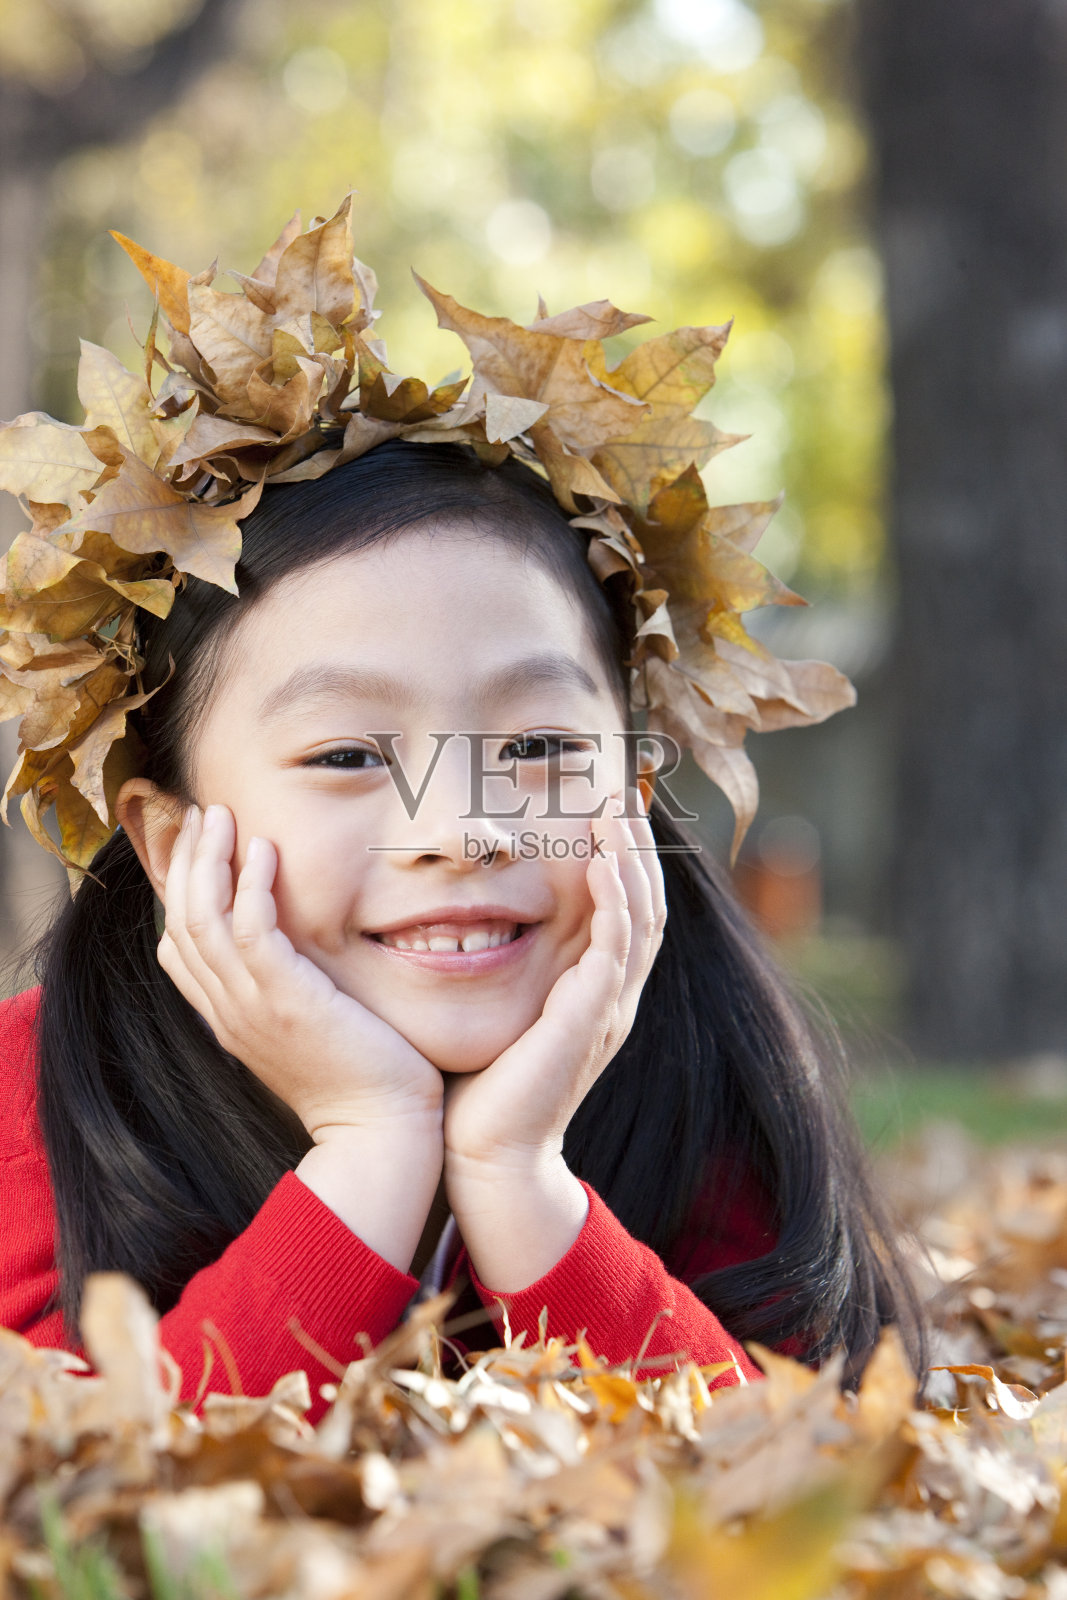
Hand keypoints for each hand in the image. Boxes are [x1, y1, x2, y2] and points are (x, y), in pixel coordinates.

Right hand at [157, 803, 444, 1141]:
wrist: (379, 1133)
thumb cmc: (361, 1082)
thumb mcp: (309, 1031)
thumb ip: (288, 993)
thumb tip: (295, 957)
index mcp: (229, 1017)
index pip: (178, 947)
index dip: (179, 893)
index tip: (200, 848)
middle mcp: (228, 1009)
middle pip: (181, 921)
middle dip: (187, 861)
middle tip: (205, 814)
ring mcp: (251, 1005)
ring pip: (203, 918)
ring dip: (209, 860)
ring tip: (222, 816)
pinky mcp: (285, 999)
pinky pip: (251, 928)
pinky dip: (252, 884)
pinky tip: (265, 849)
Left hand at [441, 789, 666, 1176]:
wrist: (488, 1159)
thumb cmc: (480, 1090)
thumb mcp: (498, 1015)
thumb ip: (496, 974)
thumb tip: (458, 926)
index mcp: (594, 997)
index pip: (625, 914)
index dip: (623, 862)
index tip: (606, 813)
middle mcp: (612, 1000)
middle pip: (647, 906)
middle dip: (638, 849)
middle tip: (624, 796)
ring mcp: (608, 1010)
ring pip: (641, 918)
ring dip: (633, 861)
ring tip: (619, 812)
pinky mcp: (591, 1021)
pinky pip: (615, 948)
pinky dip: (614, 901)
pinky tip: (601, 863)